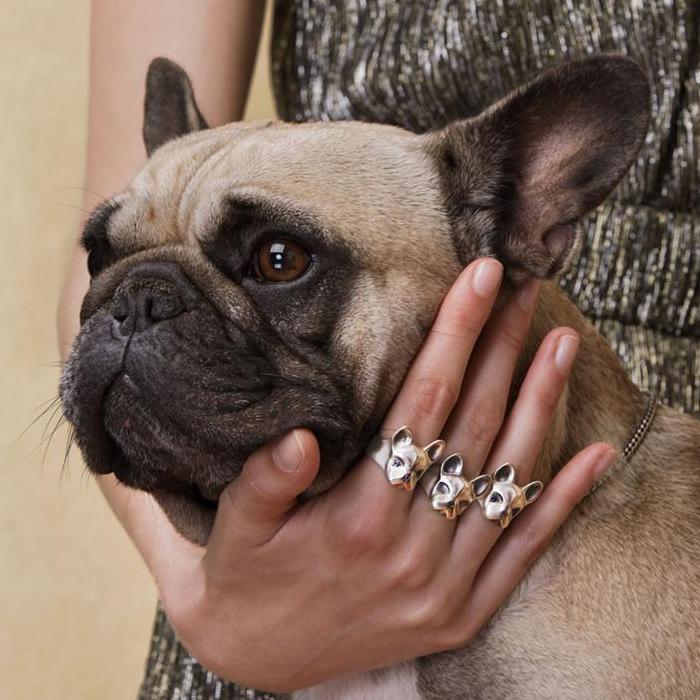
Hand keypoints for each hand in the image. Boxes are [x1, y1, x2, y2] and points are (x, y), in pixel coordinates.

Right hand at [137, 258, 615, 691]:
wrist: (262, 657)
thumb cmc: (248, 576)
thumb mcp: (237, 527)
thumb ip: (266, 480)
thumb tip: (300, 436)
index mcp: (358, 521)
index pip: (422, 405)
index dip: (454, 336)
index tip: (480, 278)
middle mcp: (413, 552)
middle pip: (474, 427)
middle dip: (501, 349)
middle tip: (526, 289)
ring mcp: (446, 586)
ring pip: (510, 478)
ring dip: (541, 404)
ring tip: (563, 343)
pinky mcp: (464, 612)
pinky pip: (525, 549)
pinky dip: (565, 500)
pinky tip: (595, 454)